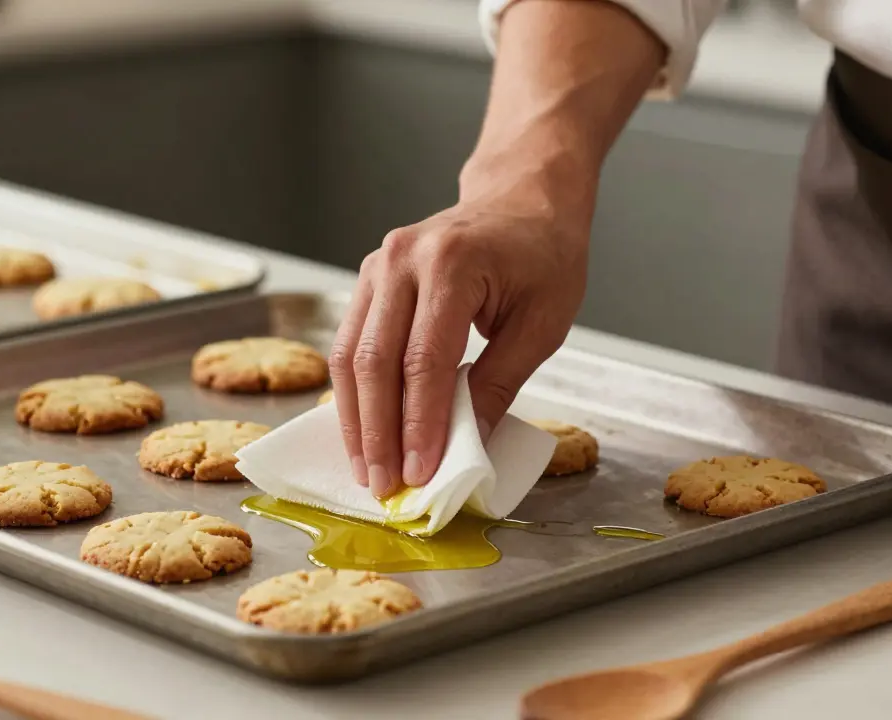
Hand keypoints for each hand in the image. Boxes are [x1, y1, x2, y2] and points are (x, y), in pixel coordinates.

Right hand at [329, 196, 589, 496]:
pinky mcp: (369, 280)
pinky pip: (349, 344)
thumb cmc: (543, 254)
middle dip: (377, 432)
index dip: (419, 424)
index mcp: (452, 265)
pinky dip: (353, 393)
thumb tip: (465, 444)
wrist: (521, 197)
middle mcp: (402, 260)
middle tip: (384, 485)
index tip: (419, 474)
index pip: (424, 360)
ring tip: (367, 469)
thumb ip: (500, 382)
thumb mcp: (543, 322)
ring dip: (355, 419)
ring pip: (349, 355)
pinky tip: (362, 431)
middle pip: (374, 361)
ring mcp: (378, 266)